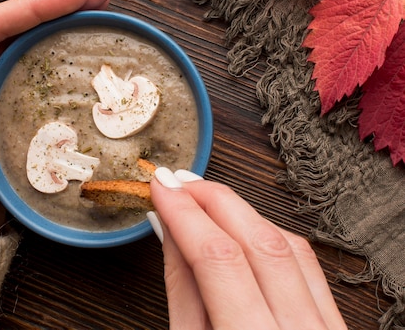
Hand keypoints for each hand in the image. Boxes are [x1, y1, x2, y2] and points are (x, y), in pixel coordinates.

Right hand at [148, 167, 346, 329]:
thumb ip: (184, 291)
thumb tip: (171, 232)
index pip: (219, 259)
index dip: (185, 212)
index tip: (160, 187)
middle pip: (260, 242)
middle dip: (213, 199)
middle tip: (177, 180)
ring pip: (289, 246)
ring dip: (241, 210)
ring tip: (202, 195)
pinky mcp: (336, 325)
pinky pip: (305, 264)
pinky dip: (269, 233)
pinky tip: (242, 223)